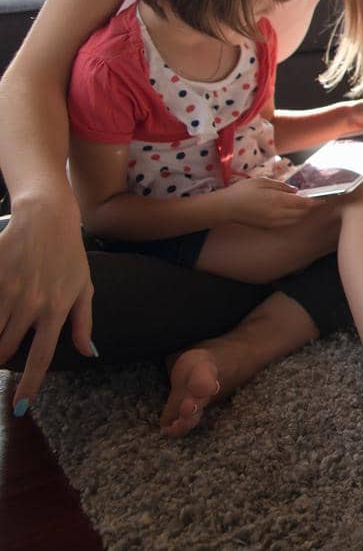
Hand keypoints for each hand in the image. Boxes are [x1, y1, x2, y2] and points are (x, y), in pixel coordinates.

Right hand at [0, 191, 95, 411]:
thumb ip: (84, 323)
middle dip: (1, 359)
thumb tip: (90, 353)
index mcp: (58, 310)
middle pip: (7, 348)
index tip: (20, 406)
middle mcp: (33, 305)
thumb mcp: (84, 287)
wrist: (47, 219)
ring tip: (0, 340)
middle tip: (2, 358)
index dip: (30, 384)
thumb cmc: (69, 255)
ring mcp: (10, 292)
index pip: (42, 357)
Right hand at [222, 176, 318, 228]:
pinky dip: (292, 219)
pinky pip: (286, 224)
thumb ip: (280, 186)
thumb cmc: (243, 191)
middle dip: (309, 208)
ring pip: (294, 220)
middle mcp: (277, 213)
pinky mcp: (267, 227)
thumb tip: (295, 191)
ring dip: (301, 214)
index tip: (323, 200)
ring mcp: (272, 222)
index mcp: (277, 200)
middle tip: (314, 202)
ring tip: (304, 207)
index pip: (302, 203)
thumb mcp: (262, 181)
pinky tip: (291, 213)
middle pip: (301, 213)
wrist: (226, 208)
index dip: (314, 202)